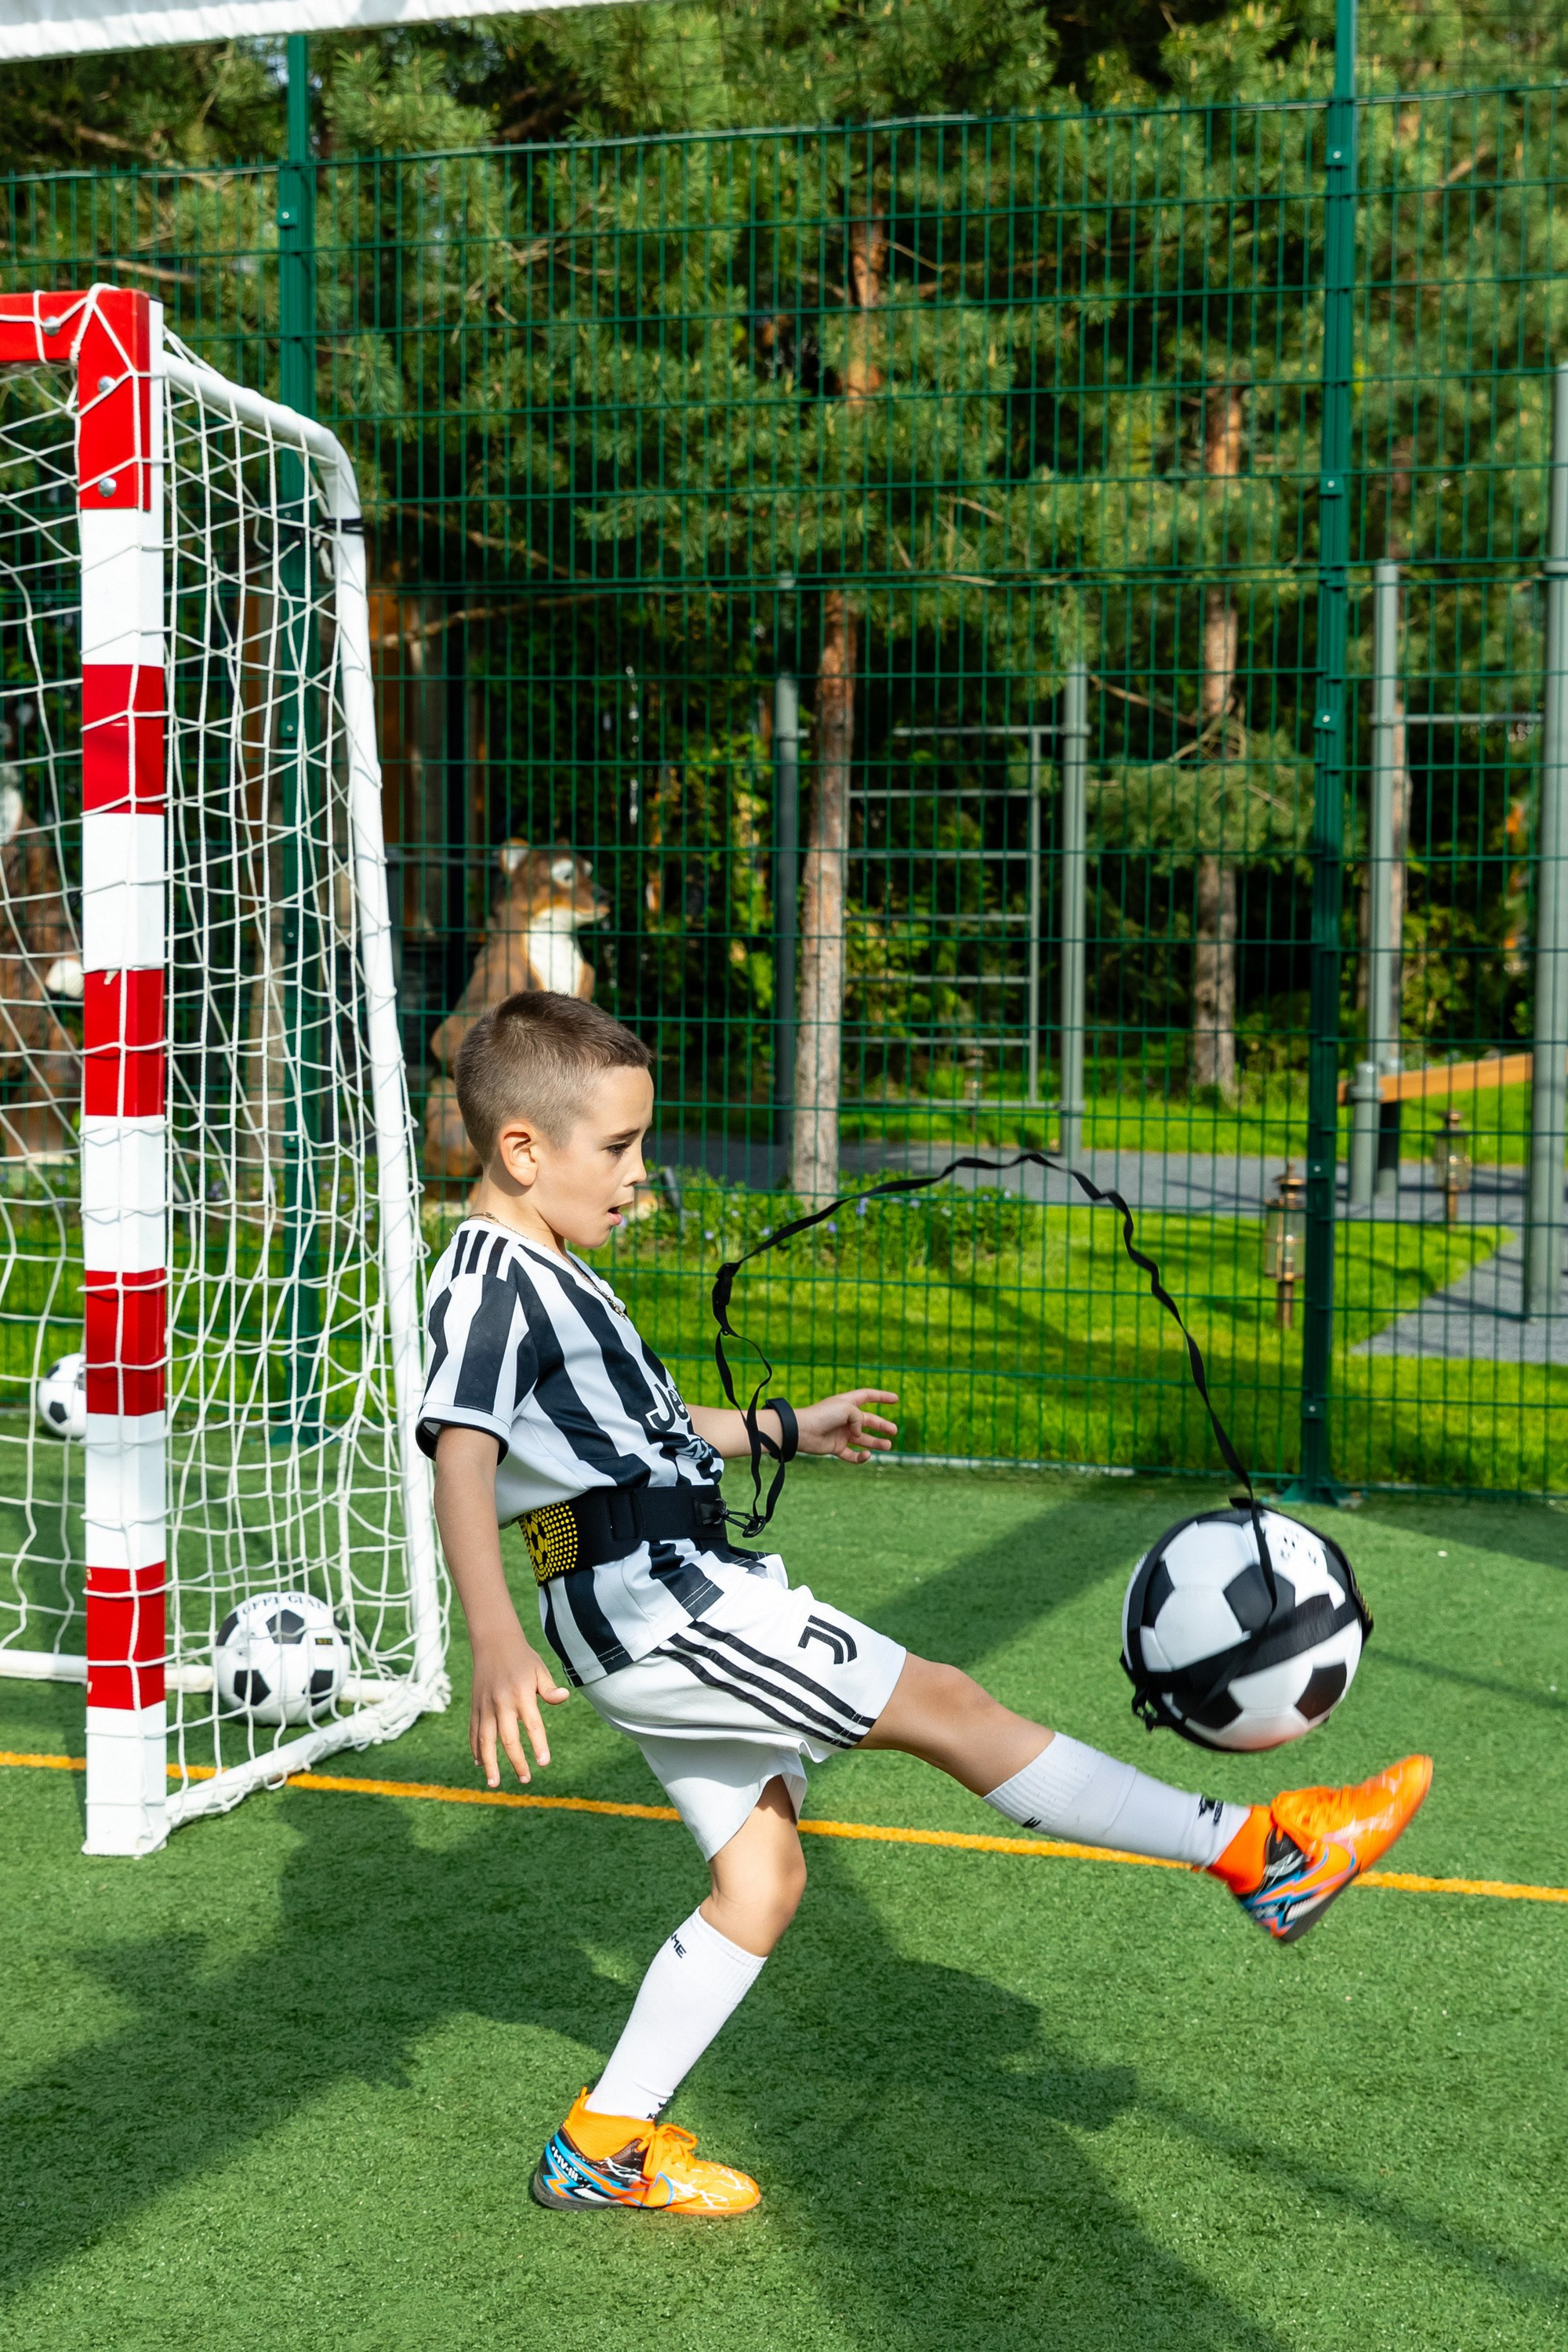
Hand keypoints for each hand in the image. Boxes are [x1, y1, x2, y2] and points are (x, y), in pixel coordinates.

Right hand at [470, 1624, 569, 1788]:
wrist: (494, 1643)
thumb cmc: (522, 1658)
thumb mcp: (540, 1670)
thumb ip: (550, 1689)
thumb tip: (564, 1697)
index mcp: (522, 1694)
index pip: (532, 1725)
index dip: (539, 1745)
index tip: (544, 1763)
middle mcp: (501, 1702)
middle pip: (508, 1739)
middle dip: (517, 1761)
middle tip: (526, 1778)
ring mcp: (485, 1706)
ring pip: (486, 1740)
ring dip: (490, 1763)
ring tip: (494, 1783)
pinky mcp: (475, 1707)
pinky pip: (474, 1732)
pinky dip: (475, 1749)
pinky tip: (480, 1764)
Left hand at [794, 1387, 898, 1463]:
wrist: (801, 1431)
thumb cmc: (823, 1416)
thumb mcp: (847, 1409)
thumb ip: (860, 1418)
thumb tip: (859, 1434)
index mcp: (847, 1403)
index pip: (867, 1396)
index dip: (882, 1397)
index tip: (896, 1399)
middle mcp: (845, 1418)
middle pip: (868, 1421)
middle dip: (882, 1425)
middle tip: (894, 1431)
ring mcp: (841, 1433)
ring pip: (863, 1439)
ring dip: (876, 1442)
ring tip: (888, 1446)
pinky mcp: (836, 1447)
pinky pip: (852, 1454)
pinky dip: (860, 1457)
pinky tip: (867, 1454)